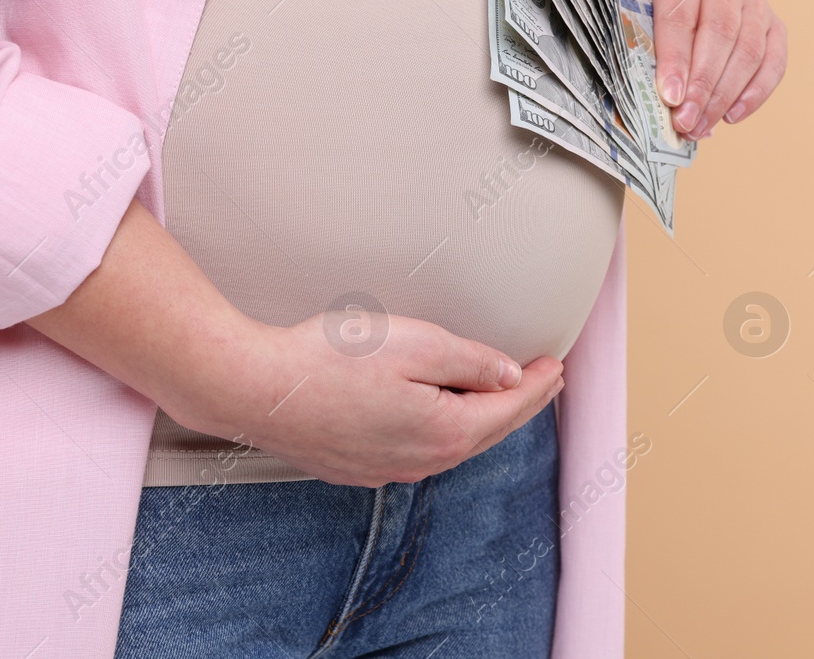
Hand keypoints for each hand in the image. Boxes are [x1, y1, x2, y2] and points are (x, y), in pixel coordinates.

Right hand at [175, 312, 564, 486]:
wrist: (255, 390)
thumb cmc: (329, 360)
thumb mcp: (416, 344)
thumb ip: (470, 362)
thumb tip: (509, 377)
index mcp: (444, 433)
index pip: (508, 410)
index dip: (538, 386)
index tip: (558, 365)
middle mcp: (420, 462)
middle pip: (485, 433)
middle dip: (520, 405)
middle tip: (545, 382)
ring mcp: (387, 469)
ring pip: (452, 444)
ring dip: (483, 419)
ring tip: (503, 396)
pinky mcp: (358, 465)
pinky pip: (419, 449)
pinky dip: (445, 429)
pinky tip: (442, 415)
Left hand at [651, 0, 787, 138]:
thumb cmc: (657, 5)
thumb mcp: (640, 16)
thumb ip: (647, 50)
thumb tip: (665, 103)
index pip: (680, 16)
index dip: (676, 60)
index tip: (670, 97)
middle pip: (720, 33)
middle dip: (702, 84)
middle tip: (686, 120)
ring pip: (749, 50)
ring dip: (725, 95)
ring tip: (703, 124)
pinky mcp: (775, 23)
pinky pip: (774, 62)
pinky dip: (755, 93)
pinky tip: (731, 115)